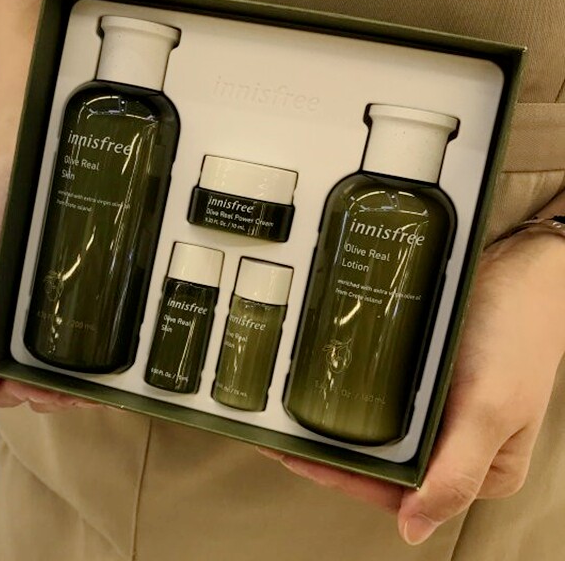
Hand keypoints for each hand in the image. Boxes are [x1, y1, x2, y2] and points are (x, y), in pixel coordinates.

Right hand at [0, 153, 99, 412]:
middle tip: (79, 392)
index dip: (25, 394)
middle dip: (54, 396)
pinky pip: (86, 329)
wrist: (29, 155)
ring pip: (62, 363)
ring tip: (95, 385)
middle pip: (36, 380)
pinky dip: (93, 356)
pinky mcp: (83, 283)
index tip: (50, 392)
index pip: (6, 378)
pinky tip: (109, 359)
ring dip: (74, 385)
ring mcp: (56, 302)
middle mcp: (26, 315)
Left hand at [259, 232, 564, 544]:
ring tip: (288, 414)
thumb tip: (412, 532)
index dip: (344, 478)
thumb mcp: (490, 409)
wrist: (524, 269)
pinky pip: (384, 395)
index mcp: (479, 470)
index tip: (296, 460)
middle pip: (385, 461)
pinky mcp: (428, 378)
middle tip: (278, 434)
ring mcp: (441, 410)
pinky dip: (353, 395)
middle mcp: (456, 445)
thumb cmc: (514, 337)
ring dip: (336, 425)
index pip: (400, 490)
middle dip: (331, 452)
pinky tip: (321, 386)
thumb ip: (455, 473)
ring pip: (380, 431)